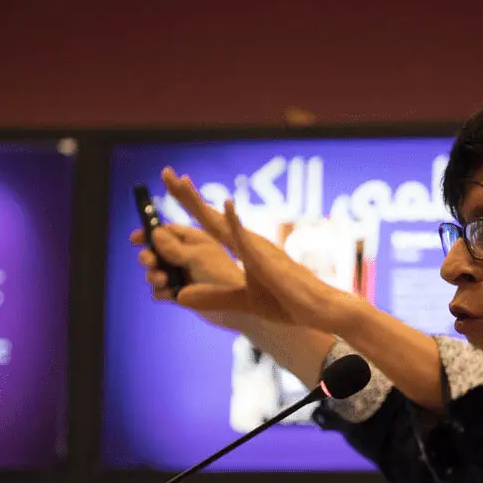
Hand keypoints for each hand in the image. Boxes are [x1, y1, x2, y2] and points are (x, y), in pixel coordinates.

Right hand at [131, 168, 247, 329]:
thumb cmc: (222, 275)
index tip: (135, 239)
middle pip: (155, 251)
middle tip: (150, 262)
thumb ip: (174, 247)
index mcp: (193, 240)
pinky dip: (161, 292)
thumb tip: (154, 233)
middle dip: (148, 257)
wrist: (235, 306)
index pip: (165, 231)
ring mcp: (182, 275)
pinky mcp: (180, 293)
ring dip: (153, 275)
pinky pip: (160, 291)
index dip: (149, 233)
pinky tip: (170, 295)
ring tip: (162, 280)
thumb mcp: (197, 257)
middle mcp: (185, 256)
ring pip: (154, 272)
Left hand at [150, 168, 356, 331]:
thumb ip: (212, 296)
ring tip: (182, 182)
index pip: (210, 224)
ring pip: (223, 221)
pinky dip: (235, 222)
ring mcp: (257, 249)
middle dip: (186, 195)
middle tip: (165, 173)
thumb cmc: (286, 302)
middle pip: (210, 216)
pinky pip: (247, 239)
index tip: (172, 185)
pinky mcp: (267, 261)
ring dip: (202, 203)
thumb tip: (180, 297)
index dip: (190, 205)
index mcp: (243, 247)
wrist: (316, 309)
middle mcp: (248, 242)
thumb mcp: (242, 300)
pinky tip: (225, 205)